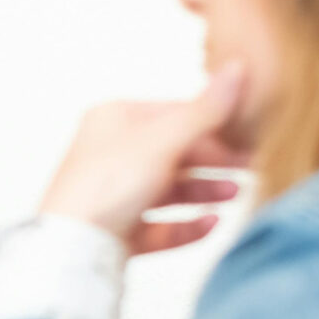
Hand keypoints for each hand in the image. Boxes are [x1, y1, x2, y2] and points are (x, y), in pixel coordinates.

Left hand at [39, 63, 250, 255]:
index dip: (213, 125)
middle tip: (247, 169)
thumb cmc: (106, 186)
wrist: (71, 249)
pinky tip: (210, 224)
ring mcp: (111, 195)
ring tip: (232, 197)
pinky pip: (158, 226)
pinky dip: (185, 225)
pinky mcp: (115, 231)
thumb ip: (204, 111)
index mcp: (113, 121)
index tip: (246, 138)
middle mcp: (110, 154)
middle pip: (172, 154)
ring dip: (202, 192)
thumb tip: (237, 69)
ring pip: (167, 190)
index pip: (173, 115)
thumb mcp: (163, 140)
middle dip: (212, 163)